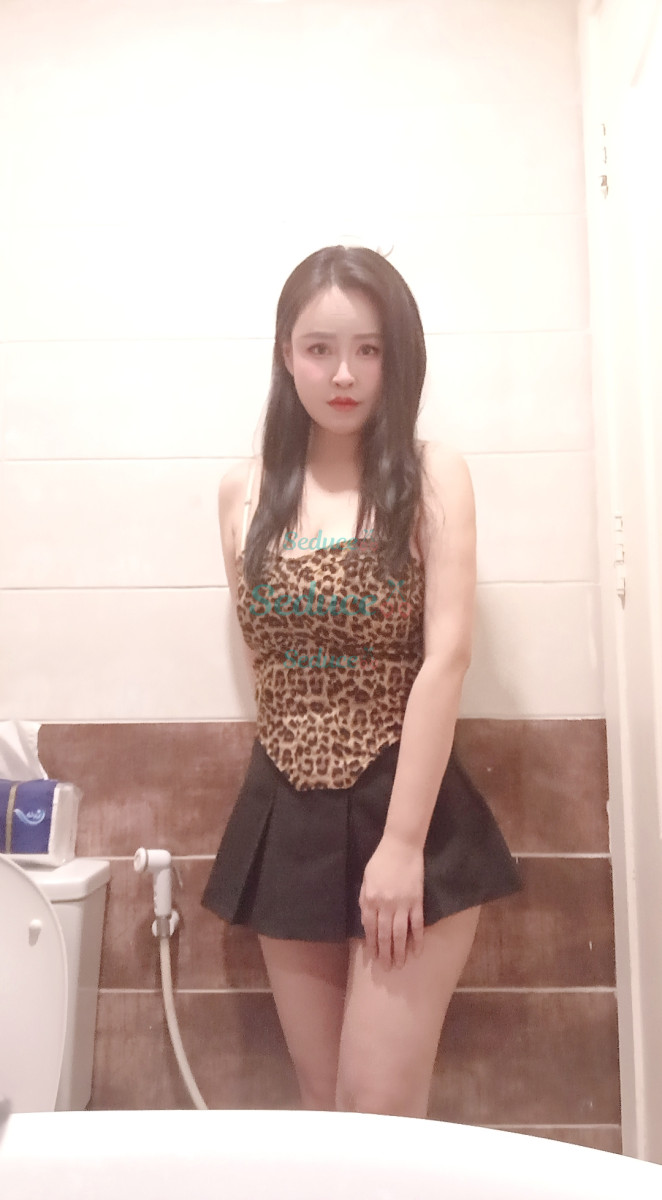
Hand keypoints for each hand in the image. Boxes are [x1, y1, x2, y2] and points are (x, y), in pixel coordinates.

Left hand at [359, 831, 424, 968]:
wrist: (401, 846)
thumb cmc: (381, 861)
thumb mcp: (366, 878)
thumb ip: (365, 899)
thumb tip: (366, 920)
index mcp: (370, 899)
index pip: (370, 928)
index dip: (372, 944)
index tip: (374, 957)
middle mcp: (384, 905)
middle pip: (384, 935)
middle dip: (385, 953)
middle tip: (387, 969)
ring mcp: (402, 904)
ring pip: (400, 934)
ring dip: (400, 952)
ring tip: (400, 965)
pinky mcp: (416, 901)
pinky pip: (417, 924)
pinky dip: (417, 940)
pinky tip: (417, 952)